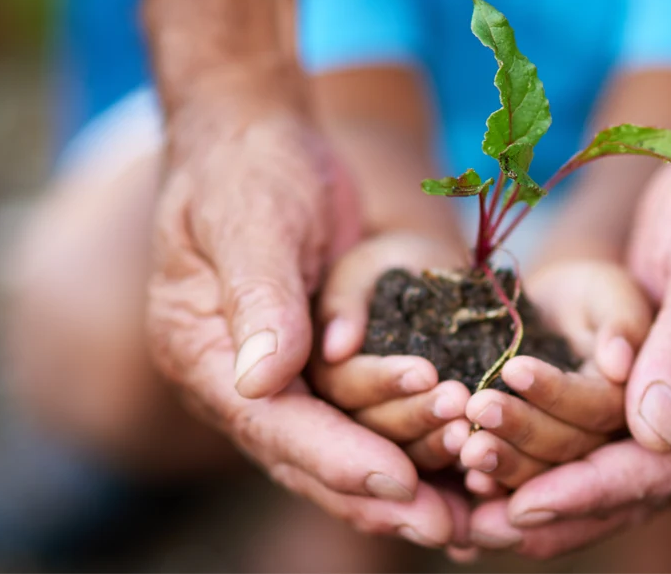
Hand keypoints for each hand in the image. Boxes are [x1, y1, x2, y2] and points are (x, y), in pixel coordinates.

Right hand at [147, 112, 460, 546]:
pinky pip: (364, 420)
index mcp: (201, 353)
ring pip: (340, 450)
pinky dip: (409, 446)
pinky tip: (461, 470)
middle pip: (308, 457)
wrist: (261, 140)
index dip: (335, 457)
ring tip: (468, 516)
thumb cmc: (249, 169)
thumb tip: (260, 383)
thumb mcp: (251, 220)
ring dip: (403, 484)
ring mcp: (278, 378)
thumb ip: (259, 297)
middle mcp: (237, 381)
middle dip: (378, 494)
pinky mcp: (318, 366)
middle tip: (448, 529)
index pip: (272, 423)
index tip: (398, 484)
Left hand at [469, 137, 670, 556]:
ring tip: (471, 512)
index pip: (667, 468)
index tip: (527, 505)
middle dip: (556, 510)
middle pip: (632, 488)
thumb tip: (654, 434)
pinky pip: (593, 432)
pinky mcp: (649, 383)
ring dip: (540, 488)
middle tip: (478, 531)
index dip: (594, 490)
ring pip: (607, 469)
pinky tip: (491, 467)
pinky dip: (545, 452)